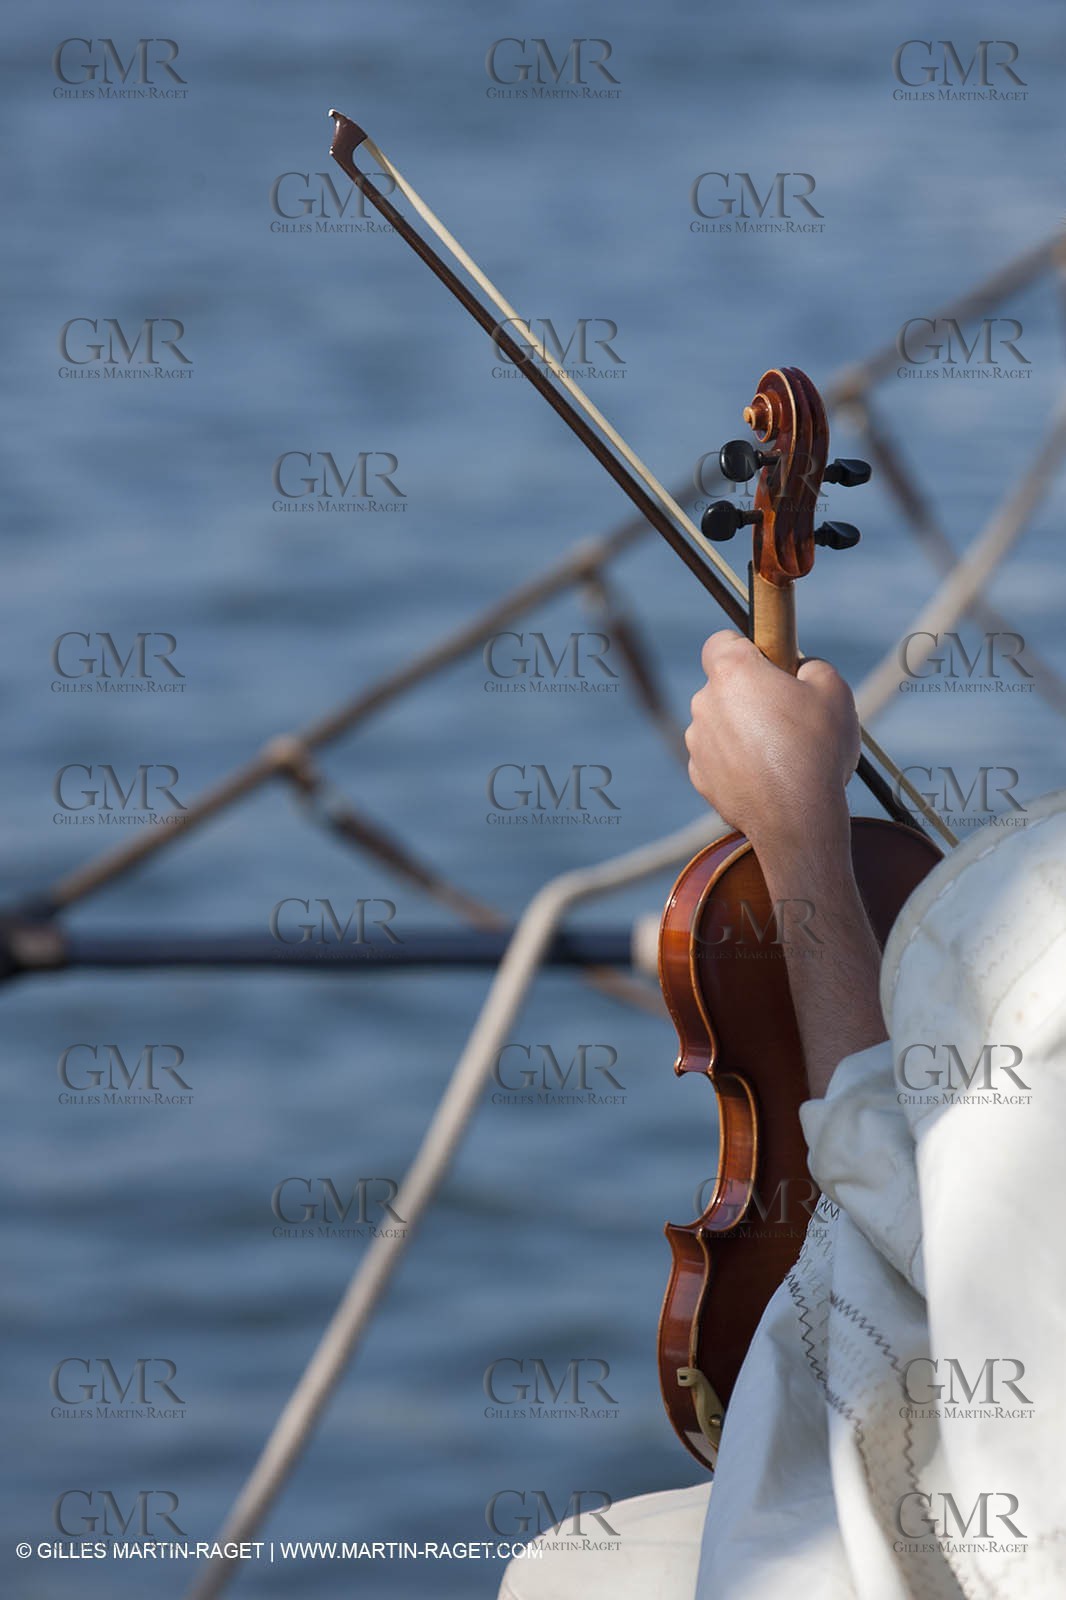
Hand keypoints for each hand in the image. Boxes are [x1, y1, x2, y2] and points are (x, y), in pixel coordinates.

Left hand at [685, 631, 859, 853]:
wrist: (797, 818)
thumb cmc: (816, 750)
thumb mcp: (834, 689)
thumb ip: (811, 666)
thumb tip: (800, 671)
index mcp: (732, 672)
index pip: (721, 641)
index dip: (746, 648)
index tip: (768, 664)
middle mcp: (705, 703)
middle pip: (724, 685)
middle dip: (750, 694)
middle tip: (787, 714)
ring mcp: (698, 742)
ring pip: (720, 723)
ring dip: (743, 730)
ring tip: (782, 751)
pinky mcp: (699, 776)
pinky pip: (718, 758)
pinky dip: (737, 762)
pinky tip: (767, 775)